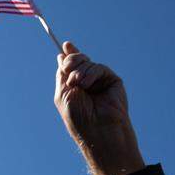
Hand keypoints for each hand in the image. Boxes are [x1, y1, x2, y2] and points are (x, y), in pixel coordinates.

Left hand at [54, 41, 144, 174]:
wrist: (97, 129)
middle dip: (71, 61)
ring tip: (78, 85)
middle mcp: (87, 83)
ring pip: (87, 62)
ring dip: (79, 71)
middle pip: (78, 60)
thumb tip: (61, 55)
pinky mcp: (112, 81)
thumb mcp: (63, 94)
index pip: (71, 66)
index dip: (69, 54)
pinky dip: (91, 73)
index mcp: (73, 87)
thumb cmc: (78, 118)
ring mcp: (100, 81)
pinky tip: (87, 85)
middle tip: (68, 70)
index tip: (66, 45)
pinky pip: (99, 67)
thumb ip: (62, 74)